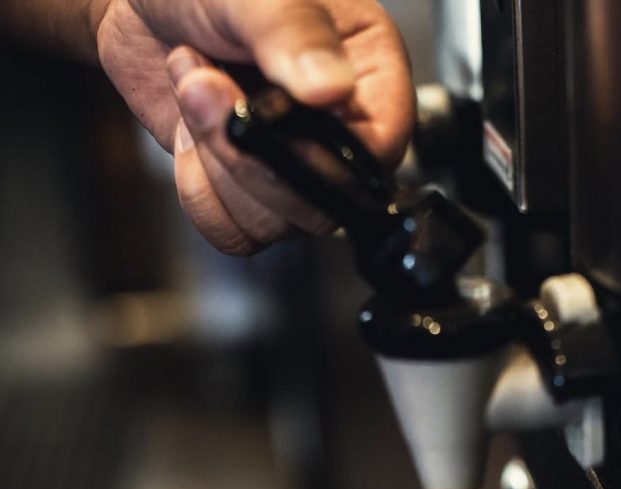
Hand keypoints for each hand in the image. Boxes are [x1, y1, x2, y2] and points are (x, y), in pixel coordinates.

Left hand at [92, 0, 414, 253]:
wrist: (143, 2)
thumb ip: (294, 31)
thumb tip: (331, 89)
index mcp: (369, 77)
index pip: (376, 152)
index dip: (322, 156)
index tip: (268, 117)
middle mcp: (340, 134)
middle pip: (323, 206)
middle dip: (251, 159)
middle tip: (209, 85)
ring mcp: (296, 171)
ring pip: (274, 225)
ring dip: (217, 163)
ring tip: (197, 88)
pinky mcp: (250, 193)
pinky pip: (235, 232)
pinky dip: (200, 190)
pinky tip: (193, 130)